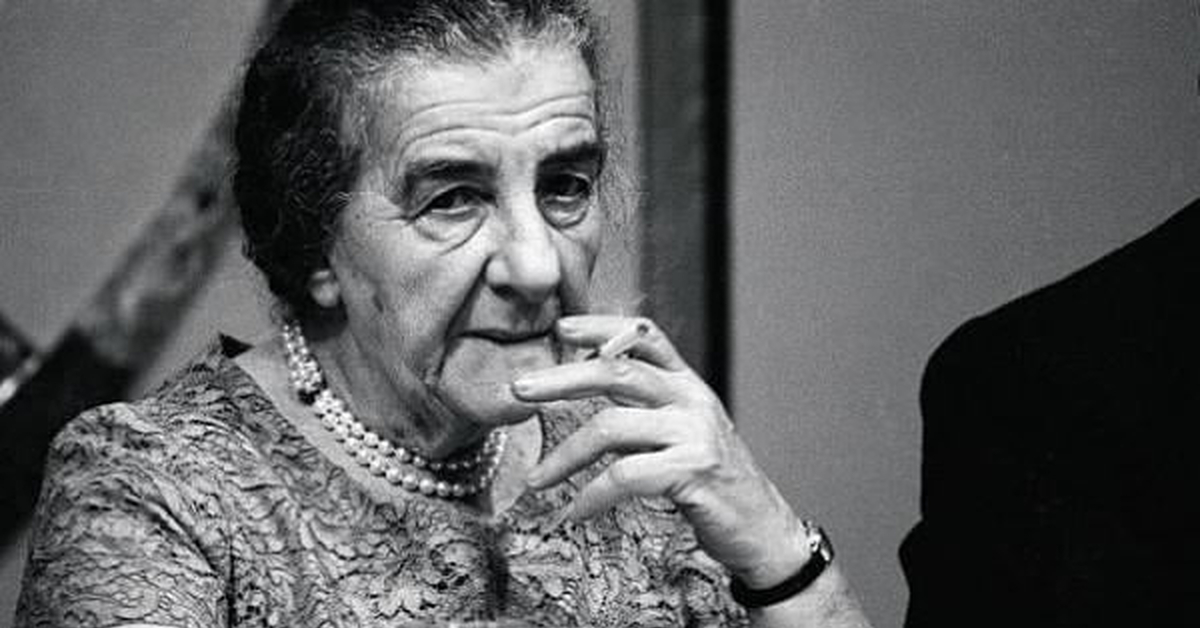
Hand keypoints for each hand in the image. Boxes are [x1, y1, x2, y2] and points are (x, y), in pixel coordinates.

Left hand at [512, 314, 810, 586]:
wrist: (762, 529)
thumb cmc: (714, 483)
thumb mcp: (683, 433)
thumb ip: (644, 408)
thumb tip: (583, 386)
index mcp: (688, 384)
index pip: (644, 336)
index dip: (602, 326)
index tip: (561, 327)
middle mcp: (692, 399)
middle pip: (617, 370)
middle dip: (561, 379)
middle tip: (518, 389)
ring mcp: (694, 433)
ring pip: (611, 426)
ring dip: (564, 456)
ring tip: (536, 479)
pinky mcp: (693, 471)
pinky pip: (625, 475)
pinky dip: (591, 496)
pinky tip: (573, 512)